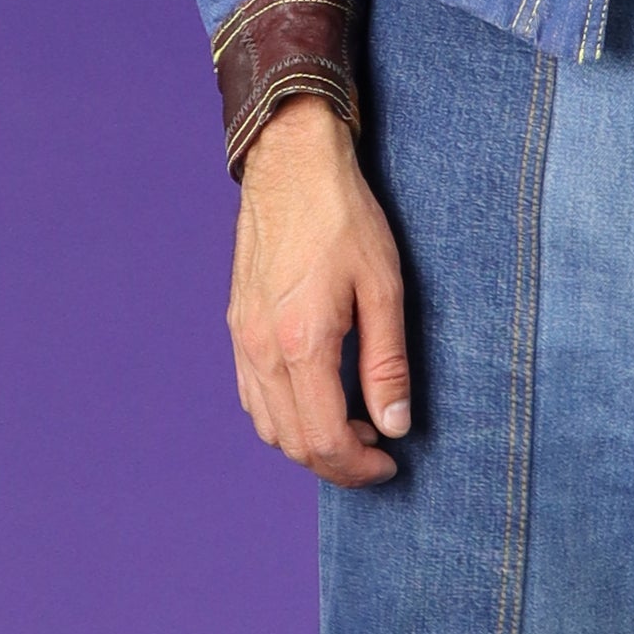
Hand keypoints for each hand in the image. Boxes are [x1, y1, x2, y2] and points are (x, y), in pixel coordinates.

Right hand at [229, 99, 411, 485]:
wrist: (290, 166)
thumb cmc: (344, 218)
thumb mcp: (384, 288)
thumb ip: (387, 364)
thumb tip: (396, 425)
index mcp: (302, 344)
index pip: (325, 440)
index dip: (360, 467)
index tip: (391, 462)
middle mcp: (262, 350)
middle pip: (293, 443)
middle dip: (338, 463)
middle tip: (379, 452)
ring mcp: (242, 339)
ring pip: (268, 426)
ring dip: (309, 441)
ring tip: (354, 425)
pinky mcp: (237, 326)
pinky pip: (252, 396)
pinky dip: (283, 416)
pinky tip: (318, 398)